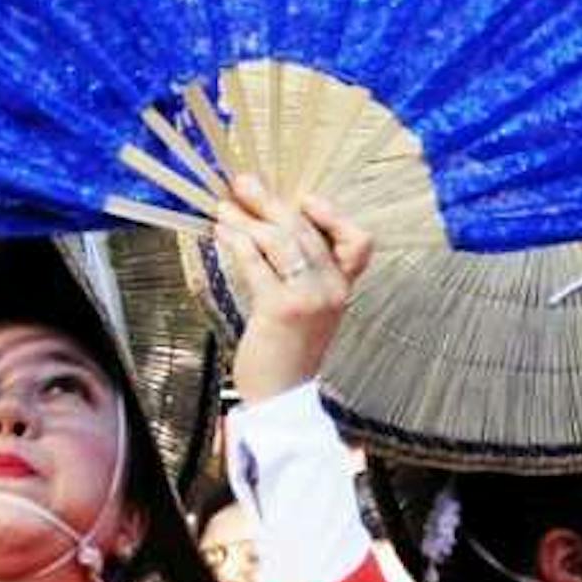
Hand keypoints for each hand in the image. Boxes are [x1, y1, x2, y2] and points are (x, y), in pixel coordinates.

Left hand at [213, 175, 374, 404]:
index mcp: (344, 288)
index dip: (333, 215)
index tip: (303, 199)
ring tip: (224, 208)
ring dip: (247, 218)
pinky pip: (257, 262)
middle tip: (243, 184)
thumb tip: (270, 225)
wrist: (282, 397)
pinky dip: (237, 242)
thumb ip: (302, 273)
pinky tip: (223, 233)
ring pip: (280, 241)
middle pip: (306, 230)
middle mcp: (334, 290)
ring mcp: (310, 299)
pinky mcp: (281, 309)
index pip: (359, 242)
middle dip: (270, 202)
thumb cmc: (288, 351)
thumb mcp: (310, 310)